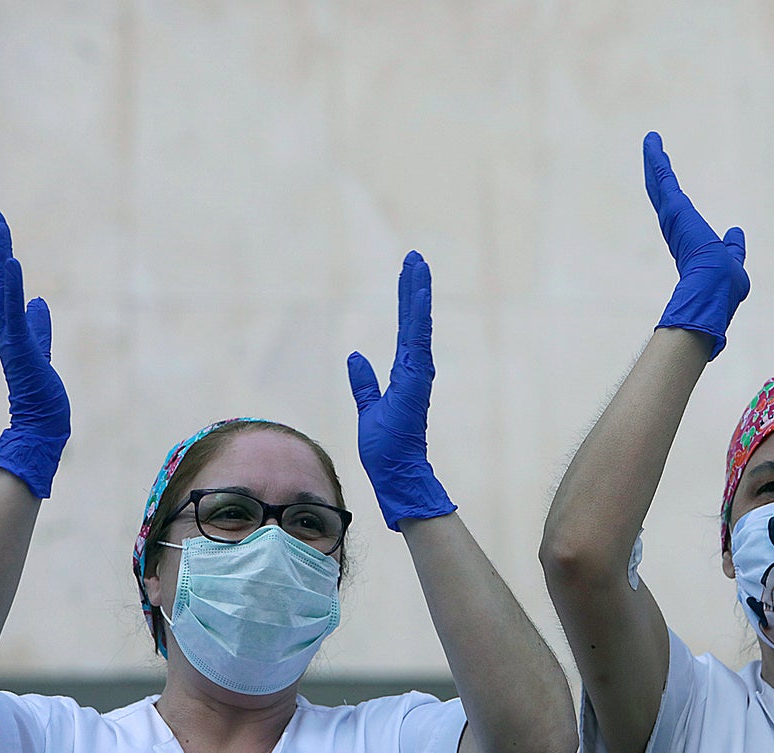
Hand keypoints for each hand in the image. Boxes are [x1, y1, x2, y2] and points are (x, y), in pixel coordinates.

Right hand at [0, 210, 69, 498]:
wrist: (43, 425)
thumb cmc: (41, 394)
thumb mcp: (41, 349)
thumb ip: (39, 327)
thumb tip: (38, 303)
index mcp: (12, 328)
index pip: (5, 285)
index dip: (1, 256)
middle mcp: (6, 329)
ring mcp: (11, 338)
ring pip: (2, 290)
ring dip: (0, 256)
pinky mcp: (19, 348)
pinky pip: (12, 312)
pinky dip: (9, 286)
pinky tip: (8, 262)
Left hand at [347, 251, 455, 530]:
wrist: (395, 473)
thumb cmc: (385, 449)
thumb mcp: (369, 408)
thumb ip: (364, 384)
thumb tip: (355, 358)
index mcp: (405, 373)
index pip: (407, 330)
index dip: (407, 302)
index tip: (409, 275)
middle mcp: (416, 368)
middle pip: (414, 320)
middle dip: (414, 288)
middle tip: (414, 257)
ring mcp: (418, 372)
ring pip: (418, 323)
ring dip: (417, 293)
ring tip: (417, 263)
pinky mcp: (416, 377)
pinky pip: (417, 338)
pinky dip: (418, 314)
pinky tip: (418, 291)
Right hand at [644, 132, 748, 359]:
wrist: (714, 287)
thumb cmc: (724, 285)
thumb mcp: (733, 261)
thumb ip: (733, 248)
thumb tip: (735, 233)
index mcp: (687, 243)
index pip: (678, 216)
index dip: (673, 200)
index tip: (669, 188)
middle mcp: (674, 229)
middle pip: (663, 196)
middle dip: (658, 176)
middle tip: (652, 155)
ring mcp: (672, 218)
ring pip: (660, 185)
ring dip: (654, 163)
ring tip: (651, 142)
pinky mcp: (674, 207)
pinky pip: (664, 177)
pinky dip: (657, 160)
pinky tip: (652, 142)